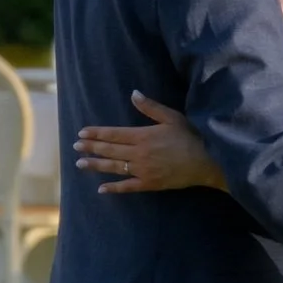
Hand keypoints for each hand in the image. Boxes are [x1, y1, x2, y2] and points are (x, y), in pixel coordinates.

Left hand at [77, 91, 226, 195]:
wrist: (206, 161)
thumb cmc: (191, 136)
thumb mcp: (172, 117)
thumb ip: (150, 107)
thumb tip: (134, 93)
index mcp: (143, 136)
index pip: (114, 134)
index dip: (97, 133)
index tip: (81, 133)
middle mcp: (139, 153)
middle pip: (110, 150)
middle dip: (91, 147)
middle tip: (75, 146)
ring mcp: (143, 170)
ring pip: (114, 167)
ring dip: (96, 165)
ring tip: (80, 163)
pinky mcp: (150, 184)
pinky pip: (128, 187)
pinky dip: (114, 188)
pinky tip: (101, 189)